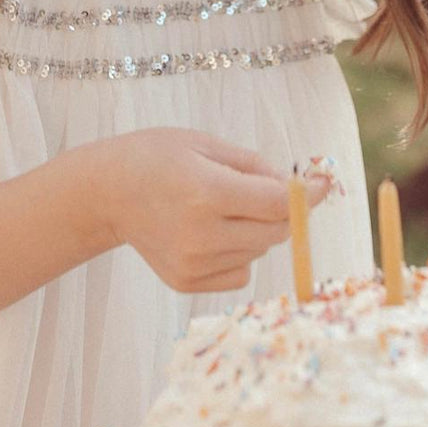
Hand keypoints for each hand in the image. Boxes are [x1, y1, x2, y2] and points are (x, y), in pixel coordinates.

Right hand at [95, 128, 331, 294]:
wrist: (105, 193)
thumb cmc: (157, 158)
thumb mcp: (206, 144)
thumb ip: (256, 167)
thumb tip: (301, 190)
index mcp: (206, 192)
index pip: (279, 204)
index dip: (308, 194)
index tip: (322, 184)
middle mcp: (200, 234)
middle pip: (277, 232)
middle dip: (284, 212)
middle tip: (265, 192)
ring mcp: (192, 263)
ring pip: (260, 250)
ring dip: (256, 229)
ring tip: (220, 208)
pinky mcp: (186, 282)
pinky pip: (240, 272)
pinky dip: (238, 252)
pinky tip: (209, 233)